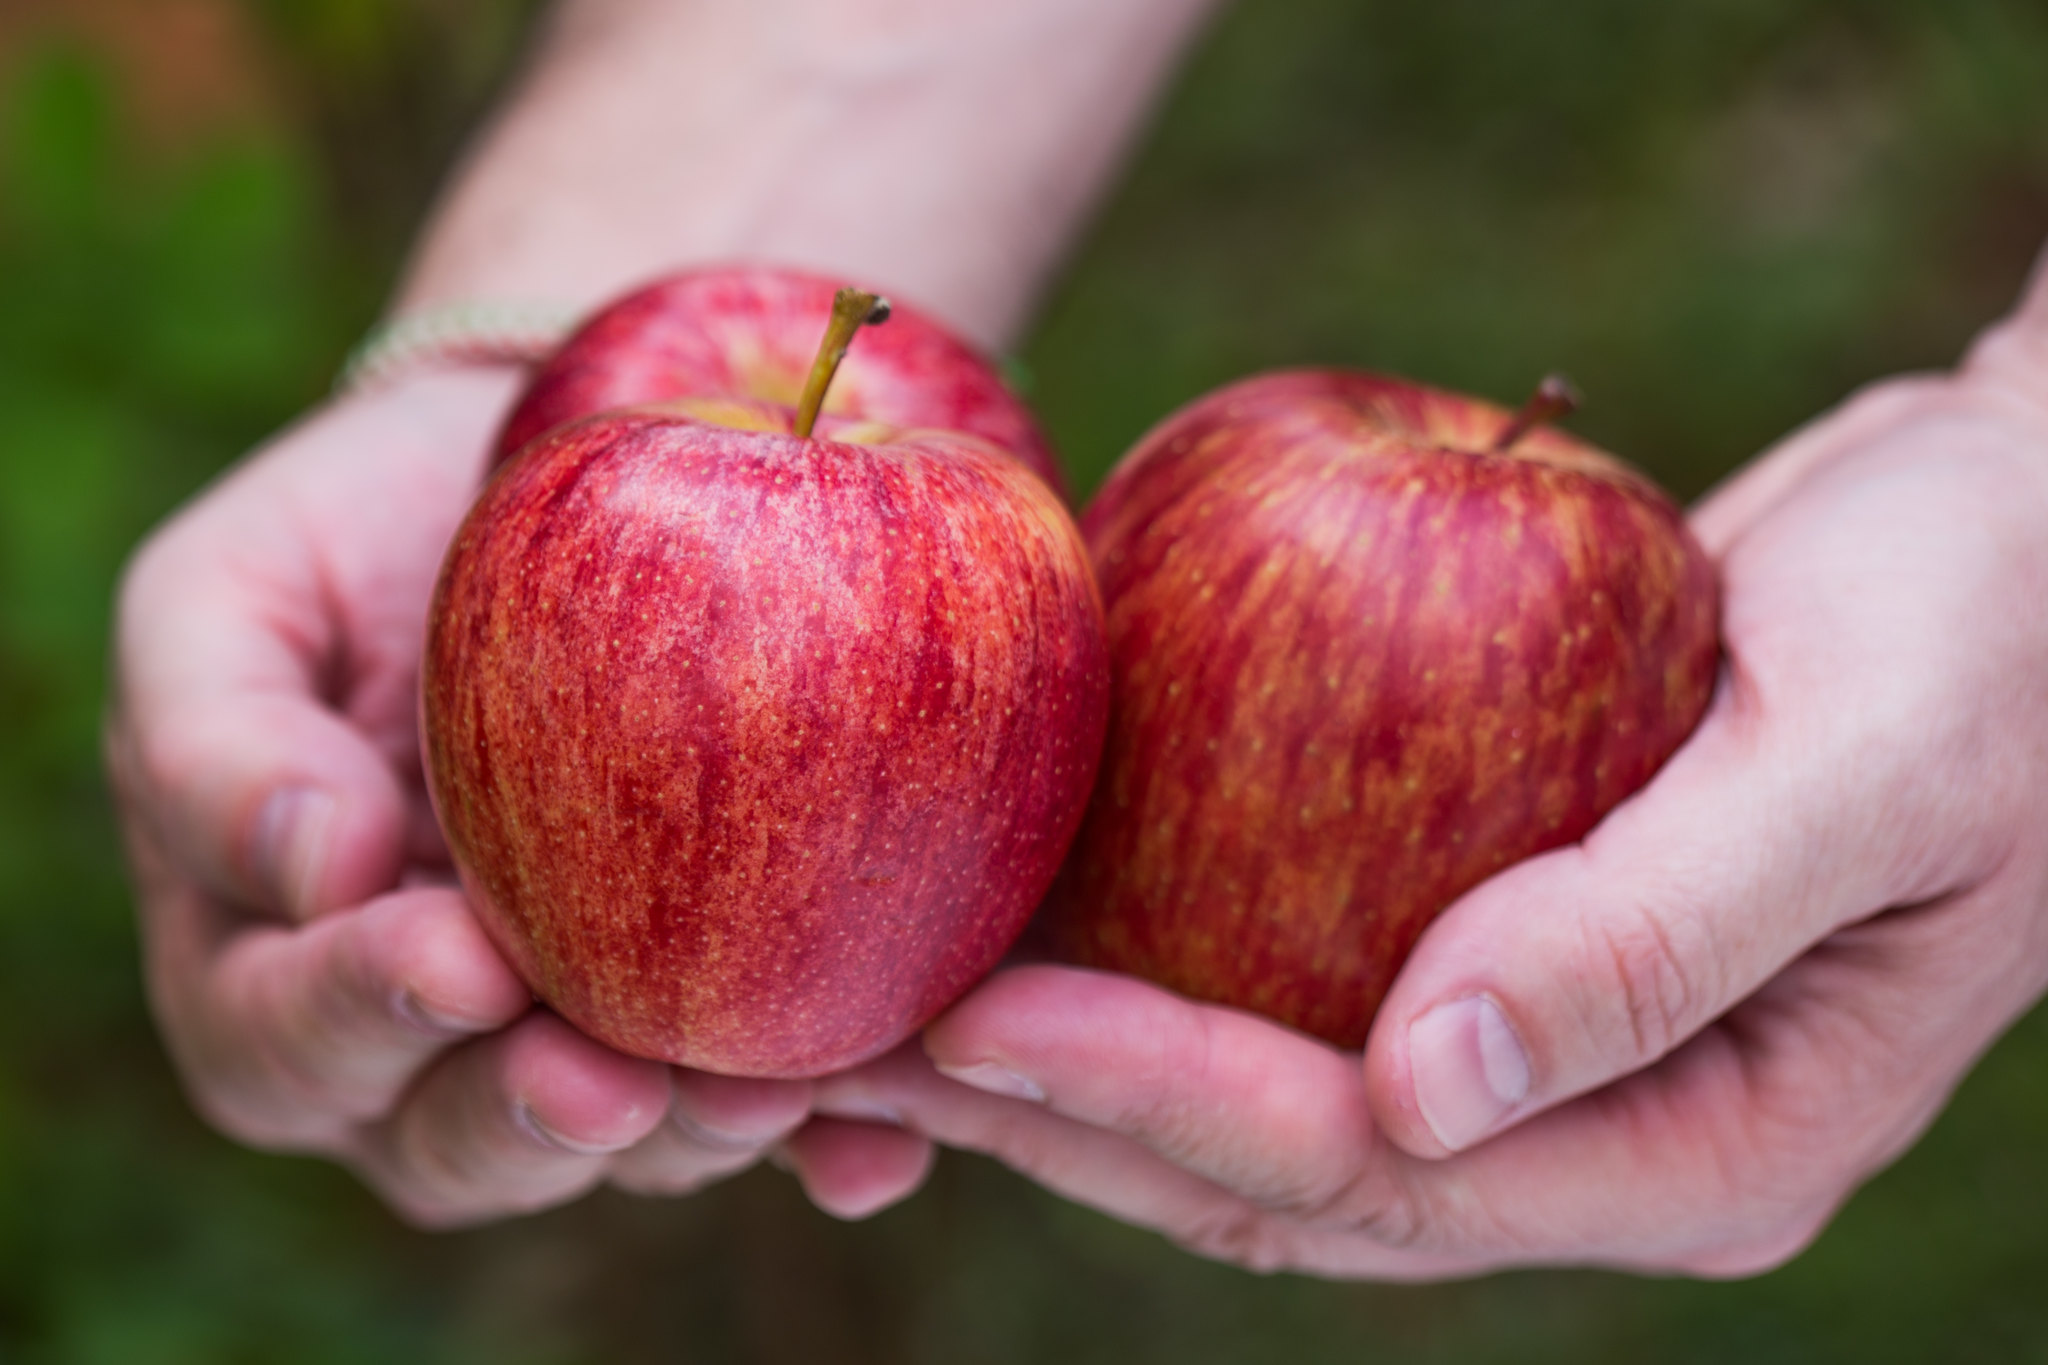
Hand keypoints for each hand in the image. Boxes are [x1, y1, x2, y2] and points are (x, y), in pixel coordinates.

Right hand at [107, 369, 931, 1225]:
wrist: (547, 476)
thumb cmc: (368, 530)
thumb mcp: (239, 588)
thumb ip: (216, 732)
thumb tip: (308, 867)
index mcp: (273, 959)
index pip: (282, 1039)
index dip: (360, 1016)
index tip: (460, 960)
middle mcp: (425, 1034)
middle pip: (448, 1144)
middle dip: (528, 1121)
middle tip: (612, 1085)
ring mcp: (579, 1033)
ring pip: (618, 1150)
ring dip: (688, 1142)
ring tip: (764, 1095)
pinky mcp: (722, 1010)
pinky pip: (773, 1115)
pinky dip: (828, 1145)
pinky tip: (876, 1145)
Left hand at [814, 307, 2047, 1275]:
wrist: (2025, 529)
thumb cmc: (1987, 620)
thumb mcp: (1868, 755)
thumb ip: (1662, 927)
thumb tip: (1423, 1083)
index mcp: (1705, 1140)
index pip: (1383, 1165)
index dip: (1168, 1099)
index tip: (979, 1017)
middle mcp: (1594, 1122)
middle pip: (1281, 1168)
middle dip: (1068, 1116)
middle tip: (860, 1050)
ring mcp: (1534, 1043)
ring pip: (1257, 1091)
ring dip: (1073, 1054)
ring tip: (883, 1007)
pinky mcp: (1481, 934)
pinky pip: (1284, 967)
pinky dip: (1149, 947)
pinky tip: (1020, 893)